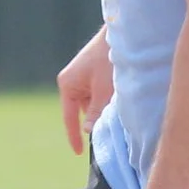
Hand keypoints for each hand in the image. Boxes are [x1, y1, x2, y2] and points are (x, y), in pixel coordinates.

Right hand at [57, 30, 114, 153]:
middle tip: (111, 127)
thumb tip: (89, 131)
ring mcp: (82, 78)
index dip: (74, 137)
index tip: (79, 153)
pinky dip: (107, 100)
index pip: (69, 118)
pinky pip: (98, 95)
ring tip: (118, 106)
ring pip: (92, 104)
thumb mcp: (104, 91)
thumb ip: (95, 113)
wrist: (121, 34)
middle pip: (82, 112)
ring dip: (104, 108)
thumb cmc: (110, 59)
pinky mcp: (93, 75)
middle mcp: (72, 82)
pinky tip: (120, 97)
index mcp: (67, 85)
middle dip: (95, 119)